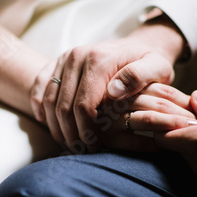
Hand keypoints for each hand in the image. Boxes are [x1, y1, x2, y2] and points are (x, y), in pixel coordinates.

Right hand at [30, 14, 185, 152]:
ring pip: (49, 100)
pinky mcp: (57, 62)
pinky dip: (39, 106)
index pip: (84, 105)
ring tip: (68, 144)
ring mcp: (64, 58)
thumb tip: (112, 92)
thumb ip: (139, 77)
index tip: (94, 147)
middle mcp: (77, 56)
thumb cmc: (150, 62)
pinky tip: (46, 122)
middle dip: (71, 133)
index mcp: (99, 60)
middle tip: (81, 151)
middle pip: (64, 105)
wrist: (139, 45)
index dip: (86, 130)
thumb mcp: (157, 68)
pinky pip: (40, 85)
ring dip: (55, 126)